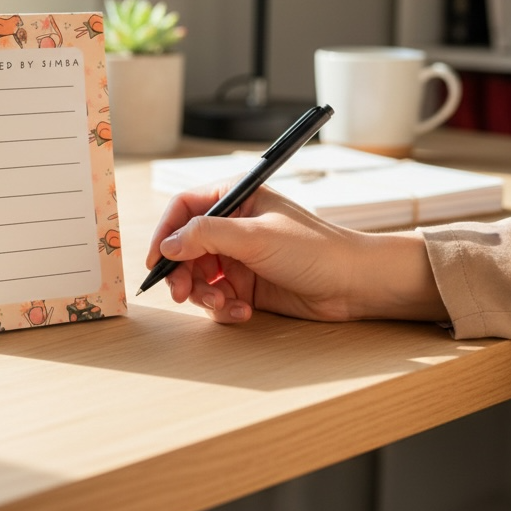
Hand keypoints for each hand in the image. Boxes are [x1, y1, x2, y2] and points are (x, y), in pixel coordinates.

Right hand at [144, 182, 445, 325]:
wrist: (354, 285)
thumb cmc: (315, 249)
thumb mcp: (256, 236)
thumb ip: (206, 235)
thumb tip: (168, 244)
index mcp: (236, 198)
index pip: (183, 208)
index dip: (164, 233)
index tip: (156, 261)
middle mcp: (233, 225)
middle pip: (185, 247)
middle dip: (182, 272)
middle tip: (182, 294)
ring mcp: (239, 256)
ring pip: (198, 276)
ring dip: (203, 294)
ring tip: (222, 304)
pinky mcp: (247, 285)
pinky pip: (217, 297)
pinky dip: (223, 307)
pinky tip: (242, 312)